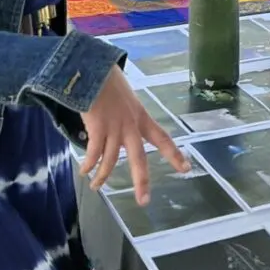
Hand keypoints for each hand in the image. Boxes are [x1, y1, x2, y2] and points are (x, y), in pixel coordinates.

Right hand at [80, 66, 188, 203]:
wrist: (93, 69)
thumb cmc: (107, 79)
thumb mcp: (126, 96)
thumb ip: (127, 112)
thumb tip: (120, 124)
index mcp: (141, 117)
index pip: (163, 138)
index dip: (174, 155)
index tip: (186, 169)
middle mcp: (131, 125)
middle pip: (139, 158)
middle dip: (141, 181)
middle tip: (144, 201)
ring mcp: (114, 127)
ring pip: (111, 160)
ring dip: (102, 176)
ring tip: (96, 187)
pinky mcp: (97, 128)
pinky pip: (93, 153)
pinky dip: (88, 165)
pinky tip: (84, 171)